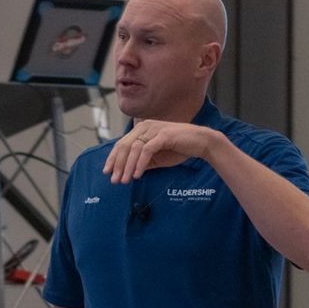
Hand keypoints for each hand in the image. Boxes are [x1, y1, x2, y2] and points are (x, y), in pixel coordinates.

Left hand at [101, 121, 222, 182]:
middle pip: (125, 146)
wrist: (201, 143)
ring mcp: (154, 129)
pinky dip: (140, 164)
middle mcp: (146, 126)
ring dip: (128, 166)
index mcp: (142, 129)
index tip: (107, 172)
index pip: (122, 144)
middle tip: (114, 180)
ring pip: (134, 149)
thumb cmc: (180, 149)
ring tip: (124, 180)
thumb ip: (143, 161)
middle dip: (118, 164)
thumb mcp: (157, 157)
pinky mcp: (163, 135)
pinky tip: (137, 175)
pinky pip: (147, 150)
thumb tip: (128, 172)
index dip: (113, 158)